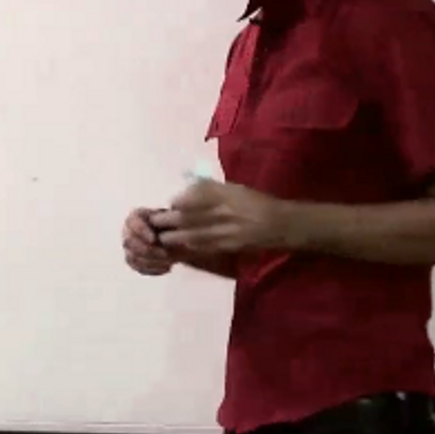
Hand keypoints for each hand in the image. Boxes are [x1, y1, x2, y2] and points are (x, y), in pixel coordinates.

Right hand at [122, 207, 176, 275]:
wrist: (177, 239)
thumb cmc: (175, 225)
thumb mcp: (172, 219)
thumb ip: (168, 222)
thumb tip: (166, 226)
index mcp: (136, 216)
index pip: (132, 222)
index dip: (141, 231)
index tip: (154, 239)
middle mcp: (128, 231)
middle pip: (129, 242)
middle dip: (148, 250)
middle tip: (165, 254)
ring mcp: (129, 247)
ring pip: (133, 257)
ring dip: (152, 262)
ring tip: (170, 262)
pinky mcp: (133, 261)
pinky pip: (139, 268)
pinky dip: (153, 269)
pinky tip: (167, 267)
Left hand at [150, 179, 284, 253]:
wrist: (279, 224)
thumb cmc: (256, 202)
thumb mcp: (235, 188)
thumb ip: (212, 188)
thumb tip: (188, 187)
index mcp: (225, 194)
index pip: (196, 196)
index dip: (179, 202)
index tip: (170, 203)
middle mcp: (224, 211)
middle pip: (190, 216)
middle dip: (170, 220)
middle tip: (155, 222)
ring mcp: (226, 231)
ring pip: (194, 234)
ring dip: (176, 236)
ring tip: (162, 237)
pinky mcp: (228, 246)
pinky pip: (205, 246)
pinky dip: (191, 246)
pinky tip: (181, 246)